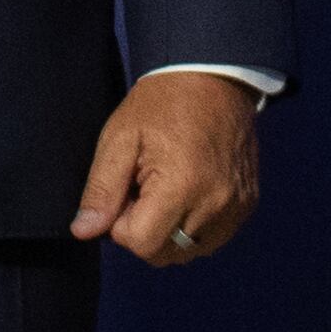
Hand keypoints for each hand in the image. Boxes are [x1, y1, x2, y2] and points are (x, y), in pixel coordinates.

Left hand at [70, 69, 261, 263]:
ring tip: (167, 187)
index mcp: (182, 186)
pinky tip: (187, 191)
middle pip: (164, 254)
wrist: (214, 77)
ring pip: (188, 252)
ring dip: (170, 231)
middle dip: (145, 230)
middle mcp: (215, 204)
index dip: (121, 224)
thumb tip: (84, 231)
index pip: (140, 244)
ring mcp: (236, 207)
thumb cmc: (162, 103)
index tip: (126, 190)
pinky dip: (193, 226)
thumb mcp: (120, 138)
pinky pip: (212, 238)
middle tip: (144, 187)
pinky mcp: (246, 205)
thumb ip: (101, 189)